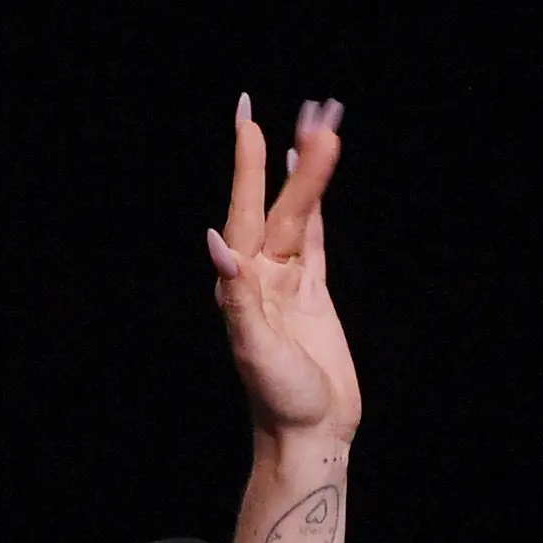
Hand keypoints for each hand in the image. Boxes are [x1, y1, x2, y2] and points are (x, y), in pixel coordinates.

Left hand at [205, 95, 360, 442]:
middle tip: (317, 109)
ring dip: (309, 172)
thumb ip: (238, 297)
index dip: (247, 166)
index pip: (243, 211)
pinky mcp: (311, 292)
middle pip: (279, 205)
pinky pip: (311, 236)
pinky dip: (311, 204)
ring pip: (298, 213)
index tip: (249, 119)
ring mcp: (286, 281)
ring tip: (324, 124)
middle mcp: (259, 275)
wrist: (308, 433)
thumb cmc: (278, 399)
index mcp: (241, 283)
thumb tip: (218, 244)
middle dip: (292, 157)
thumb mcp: (255, 349)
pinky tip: (310, 175)